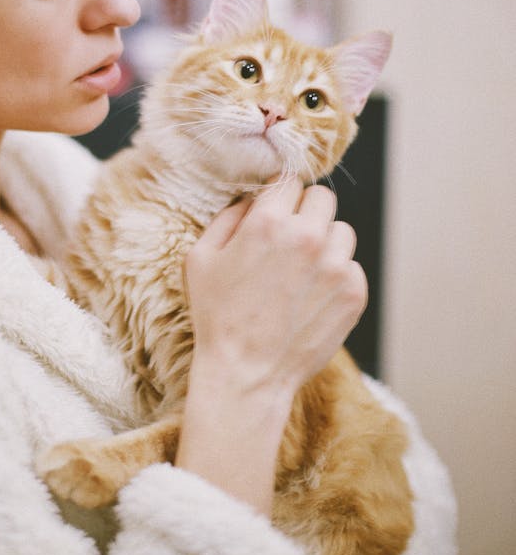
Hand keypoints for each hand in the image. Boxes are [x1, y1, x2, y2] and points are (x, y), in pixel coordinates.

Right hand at [185, 178, 366, 397]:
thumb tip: (251, 200)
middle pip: (322, 198)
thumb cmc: (217, 318)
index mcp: (268, 222)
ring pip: (341, 231)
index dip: (279, 194)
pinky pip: (352, 266)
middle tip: (289, 239)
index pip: (289, 180)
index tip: (275, 209)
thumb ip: (227, 218)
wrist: (247, 374)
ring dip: (324, 243)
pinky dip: (335, 276)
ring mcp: (336, 266)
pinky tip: (310, 297)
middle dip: (305, 212)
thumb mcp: (200, 259)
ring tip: (301, 271)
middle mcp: (307, 237)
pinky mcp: (354, 293)